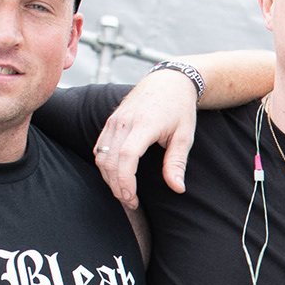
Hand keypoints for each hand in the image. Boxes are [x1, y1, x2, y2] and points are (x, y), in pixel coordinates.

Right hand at [91, 68, 202, 212]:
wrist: (168, 81)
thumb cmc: (179, 108)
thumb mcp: (184, 136)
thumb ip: (177, 163)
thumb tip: (177, 188)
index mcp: (144, 124)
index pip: (126, 156)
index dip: (126, 180)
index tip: (132, 198)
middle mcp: (124, 122)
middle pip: (110, 160)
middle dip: (117, 187)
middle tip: (131, 203)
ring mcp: (114, 121)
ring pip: (101, 156)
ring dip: (109, 179)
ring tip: (125, 193)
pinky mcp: (110, 122)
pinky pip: (99, 149)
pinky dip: (105, 166)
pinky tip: (117, 177)